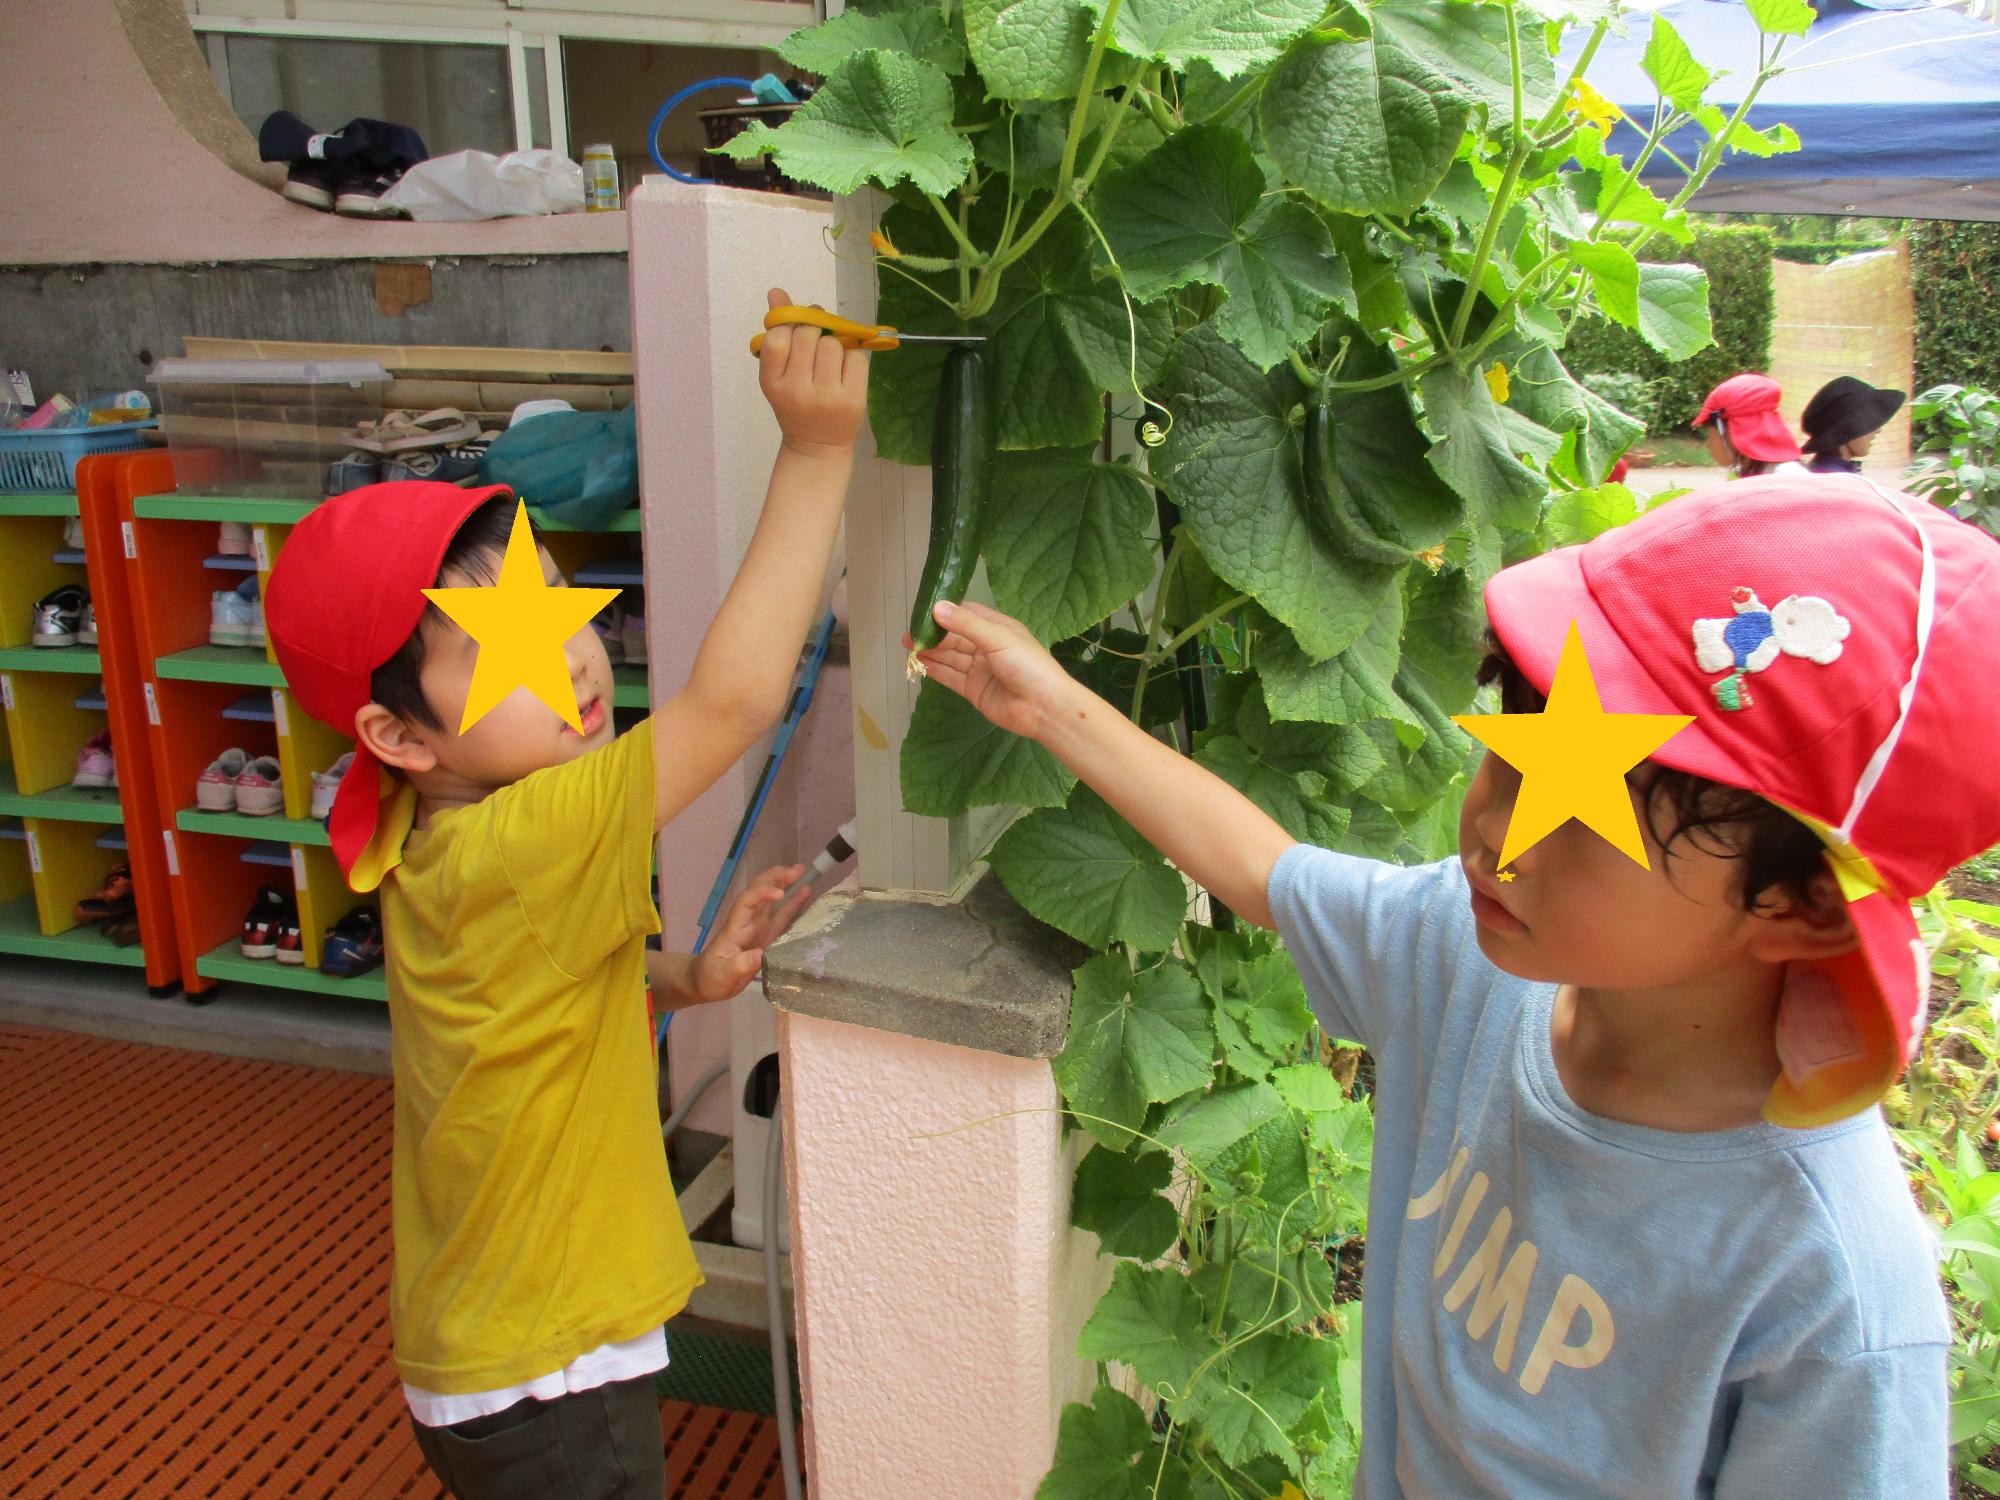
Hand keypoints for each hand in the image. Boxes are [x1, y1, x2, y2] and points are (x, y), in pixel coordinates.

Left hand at [689, 863, 814, 1002]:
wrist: (705, 982)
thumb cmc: (711, 976)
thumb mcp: (722, 974)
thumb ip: (739, 965)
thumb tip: (760, 956)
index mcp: (736, 928)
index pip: (747, 902)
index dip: (762, 894)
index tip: (780, 893)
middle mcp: (748, 922)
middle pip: (759, 892)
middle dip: (776, 878)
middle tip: (797, 870)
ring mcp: (758, 928)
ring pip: (772, 900)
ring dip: (785, 884)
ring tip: (803, 872)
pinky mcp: (767, 936)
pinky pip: (782, 916)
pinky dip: (793, 904)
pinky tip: (805, 893)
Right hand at [757, 286, 868, 456]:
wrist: (818, 446)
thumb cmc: (796, 403)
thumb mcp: (779, 374)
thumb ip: (778, 334)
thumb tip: (777, 292)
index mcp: (773, 383)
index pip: (778, 337)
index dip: (790, 325)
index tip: (796, 327)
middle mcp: (797, 390)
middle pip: (809, 335)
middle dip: (814, 330)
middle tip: (817, 338)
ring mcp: (826, 397)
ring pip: (834, 344)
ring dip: (834, 344)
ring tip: (830, 361)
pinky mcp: (853, 400)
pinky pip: (856, 358)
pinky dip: (852, 359)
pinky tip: (844, 373)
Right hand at [914, 600, 1077, 741]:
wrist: (1044, 708)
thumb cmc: (1027, 665)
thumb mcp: (998, 638)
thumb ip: (966, 624)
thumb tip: (937, 607)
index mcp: (998, 628)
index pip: (967, 614)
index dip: (946, 612)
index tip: (923, 611)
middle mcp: (988, 647)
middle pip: (955, 637)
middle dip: (934, 635)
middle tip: (909, 634)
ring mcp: (980, 670)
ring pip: (951, 657)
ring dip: (931, 652)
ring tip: (909, 646)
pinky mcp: (974, 690)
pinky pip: (951, 677)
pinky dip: (936, 670)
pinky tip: (920, 663)